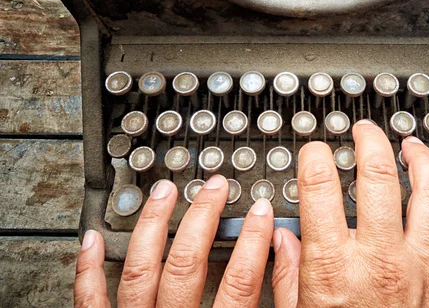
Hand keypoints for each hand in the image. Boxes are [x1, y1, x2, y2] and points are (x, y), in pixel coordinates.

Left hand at [74, 175, 273, 306]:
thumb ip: (272, 306)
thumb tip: (285, 272)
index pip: (238, 285)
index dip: (253, 242)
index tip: (261, 211)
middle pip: (186, 266)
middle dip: (202, 219)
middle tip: (214, 187)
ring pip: (139, 272)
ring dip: (153, 227)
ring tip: (163, 194)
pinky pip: (91, 301)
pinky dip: (88, 269)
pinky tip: (90, 239)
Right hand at [271, 120, 428, 306]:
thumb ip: (285, 275)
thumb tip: (279, 237)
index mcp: (334, 266)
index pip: (318, 187)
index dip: (314, 156)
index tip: (314, 150)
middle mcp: (381, 260)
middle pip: (378, 177)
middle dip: (369, 142)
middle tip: (364, 131)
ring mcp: (422, 271)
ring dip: (423, 160)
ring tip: (412, 145)